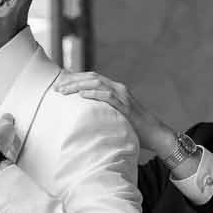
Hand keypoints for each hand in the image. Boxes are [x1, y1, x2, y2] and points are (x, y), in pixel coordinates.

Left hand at [53, 71, 173, 159]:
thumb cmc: (135, 129)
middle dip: (72, 80)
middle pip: (92, 77)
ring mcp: (124, 96)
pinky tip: (82, 95)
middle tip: (56, 87)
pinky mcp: (127, 106)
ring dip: (78, 85)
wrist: (156, 135)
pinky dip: (94, 93)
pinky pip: (108, 96)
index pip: (92, 77)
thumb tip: (84, 116)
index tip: (59, 84)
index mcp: (115, 89)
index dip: (75, 78)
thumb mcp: (115, 116)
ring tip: (63, 91)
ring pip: (98, 83)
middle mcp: (119, 88)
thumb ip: (103, 111)